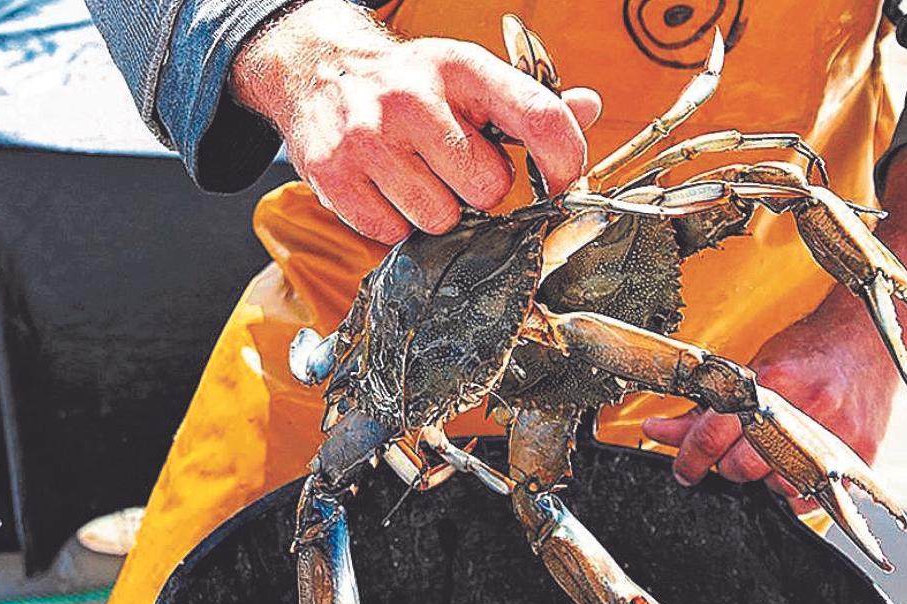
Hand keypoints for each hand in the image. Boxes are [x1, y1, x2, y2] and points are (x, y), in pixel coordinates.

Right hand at [230, 0, 600, 242]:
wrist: (318, 72)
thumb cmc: (411, 85)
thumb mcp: (470, 78)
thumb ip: (531, 102)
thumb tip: (589, 108)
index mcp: (461, 67)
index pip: (540, 117)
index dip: (564, 160)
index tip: (561, 180)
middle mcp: (412, 98)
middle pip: (488, 189)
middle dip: (478, 189)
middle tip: (454, 167)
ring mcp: (369, 138)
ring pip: (441, 219)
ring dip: (437, 210)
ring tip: (419, 176)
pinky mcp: (334, 175)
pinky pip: (394, 234)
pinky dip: (396, 222)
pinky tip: (387, 188)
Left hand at [642, 288, 900, 498]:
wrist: (867, 337)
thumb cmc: (808, 349)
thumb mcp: (753, 367)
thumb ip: (708, 406)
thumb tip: (661, 431)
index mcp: (773, 383)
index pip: (715, 432)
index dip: (690, 456)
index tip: (683, 470)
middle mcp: (804, 410)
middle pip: (742, 466)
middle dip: (727, 466)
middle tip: (731, 454)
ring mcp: (835, 436)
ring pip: (776, 487)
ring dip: (764, 477)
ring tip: (773, 450)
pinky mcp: (859, 454)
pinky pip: (812, 497)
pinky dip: (795, 491)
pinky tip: (794, 467)